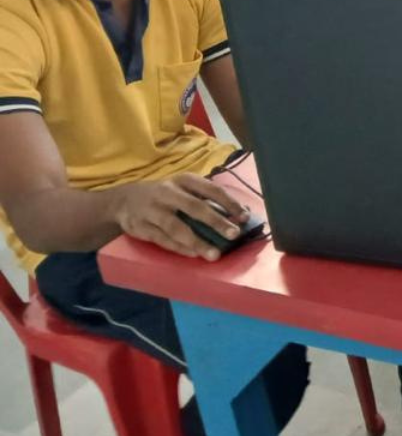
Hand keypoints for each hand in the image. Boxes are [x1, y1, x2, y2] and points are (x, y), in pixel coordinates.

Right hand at [112, 173, 248, 260]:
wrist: (123, 200)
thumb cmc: (165, 196)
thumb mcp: (183, 189)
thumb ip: (206, 199)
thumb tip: (238, 214)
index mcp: (184, 180)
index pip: (211, 189)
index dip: (229, 203)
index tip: (244, 217)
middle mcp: (167, 192)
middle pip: (195, 207)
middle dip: (216, 222)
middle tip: (233, 235)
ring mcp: (152, 210)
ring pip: (177, 227)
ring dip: (197, 241)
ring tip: (214, 254)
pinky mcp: (141, 227)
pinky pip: (163, 240)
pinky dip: (179, 248)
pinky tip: (194, 254)